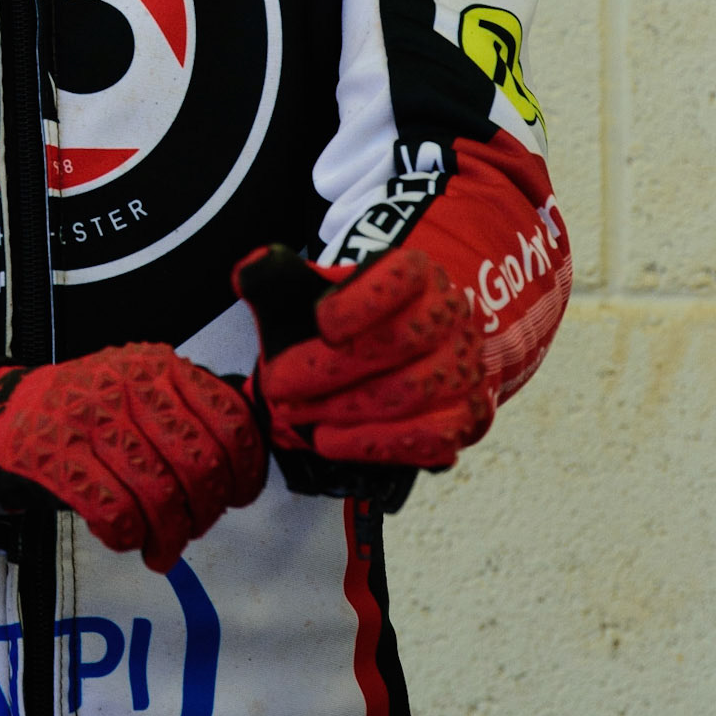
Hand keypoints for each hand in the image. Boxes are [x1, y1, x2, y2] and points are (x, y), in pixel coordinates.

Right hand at [0, 343, 266, 572]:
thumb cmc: (87, 408)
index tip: (237, 495)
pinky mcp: (56, 458)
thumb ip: (194, 405)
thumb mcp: (143, 384)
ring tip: (162, 549)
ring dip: (169, 537)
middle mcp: (128, 386)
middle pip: (199, 464)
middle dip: (205, 512)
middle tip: (193, 528)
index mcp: (159, 367)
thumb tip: (256, 442)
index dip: (245, 470)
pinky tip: (125, 537)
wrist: (5, 411)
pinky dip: (127, 537)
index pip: (229, 419)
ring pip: (159, 494)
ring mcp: (90, 420)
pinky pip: (113, 511)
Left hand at [233, 244, 491, 468]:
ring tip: (294, 416)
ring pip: (411, 392)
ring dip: (345, 409)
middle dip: (329, 368)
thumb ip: (278, 278)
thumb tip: (249, 271)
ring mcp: (464, 366)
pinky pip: (430, 437)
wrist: (405, 355)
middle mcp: (450, 315)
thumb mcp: (314, 291)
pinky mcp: (467, 415)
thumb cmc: (351, 323)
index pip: (403, 276)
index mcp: (419, 272)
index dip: (363, 301)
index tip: (321, 321)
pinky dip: (376, 443)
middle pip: (398, 342)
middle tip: (276, 386)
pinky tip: (330, 442)